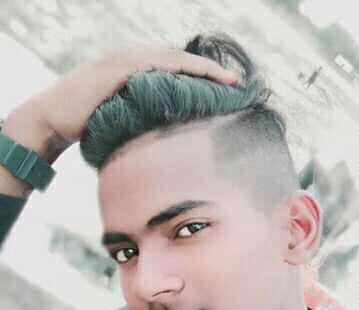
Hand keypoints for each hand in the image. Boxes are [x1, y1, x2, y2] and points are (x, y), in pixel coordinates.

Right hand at [23, 42, 238, 145]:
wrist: (54, 118)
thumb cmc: (88, 124)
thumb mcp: (124, 119)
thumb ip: (146, 120)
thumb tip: (169, 140)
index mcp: (138, 69)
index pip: (179, 70)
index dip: (205, 78)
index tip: (231, 91)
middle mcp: (136, 57)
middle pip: (184, 61)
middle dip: (213, 73)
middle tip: (241, 86)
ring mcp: (128, 58)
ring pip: (177, 60)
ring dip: (206, 70)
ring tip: (232, 83)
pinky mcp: (122, 66)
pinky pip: (161, 65)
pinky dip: (185, 70)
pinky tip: (206, 78)